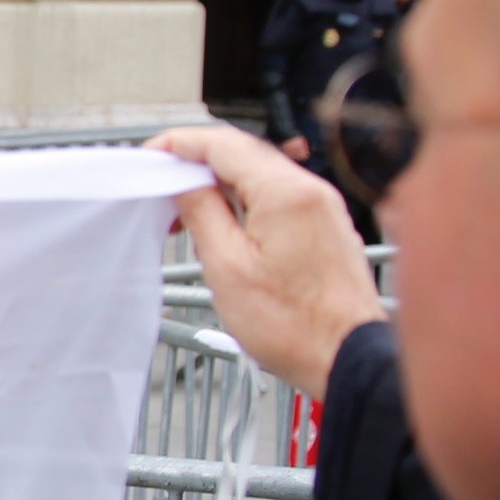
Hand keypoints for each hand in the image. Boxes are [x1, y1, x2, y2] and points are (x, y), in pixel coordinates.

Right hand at [148, 125, 387, 395]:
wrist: (346, 356)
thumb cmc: (294, 324)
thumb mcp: (227, 267)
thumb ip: (202, 213)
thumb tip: (184, 183)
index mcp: (285, 194)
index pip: (224, 144)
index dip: (181, 143)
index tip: (153, 153)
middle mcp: (310, 191)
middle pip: (244, 153)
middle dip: (198, 161)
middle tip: (162, 182)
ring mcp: (322, 207)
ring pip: (261, 173)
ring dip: (220, 182)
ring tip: (187, 210)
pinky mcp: (325, 226)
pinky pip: (279, 195)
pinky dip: (246, 198)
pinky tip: (225, 223)